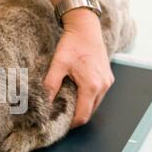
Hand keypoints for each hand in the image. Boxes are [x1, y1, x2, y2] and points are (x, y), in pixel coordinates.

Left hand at [44, 9, 113, 127]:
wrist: (86, 27)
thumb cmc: (73, 44)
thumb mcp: (57, 64)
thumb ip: (50, 85)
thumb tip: (44, 102)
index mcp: (92, 85)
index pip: (82, 116)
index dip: (70, 124)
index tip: (58, 123)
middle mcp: (103, 86)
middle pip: (90, 112)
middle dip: (75, 116)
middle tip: (60, 114)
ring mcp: (108, 82)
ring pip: (95, 104)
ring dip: (82, 107)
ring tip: (66, 104)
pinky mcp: (108, 77)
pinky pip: (98, 95)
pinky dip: (87, 98)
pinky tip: (75, 93)